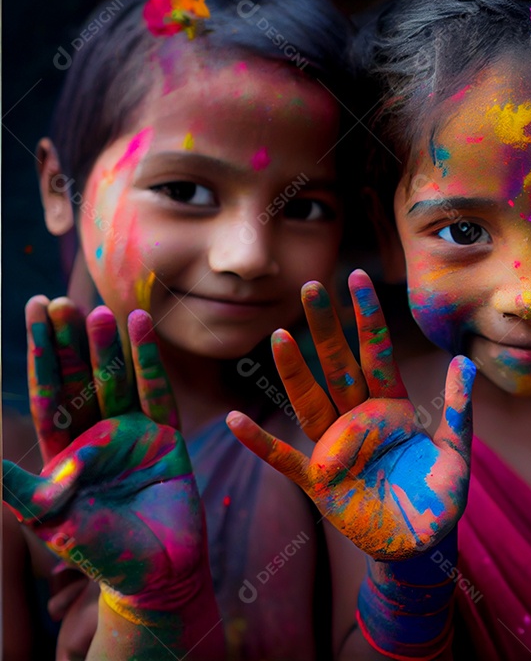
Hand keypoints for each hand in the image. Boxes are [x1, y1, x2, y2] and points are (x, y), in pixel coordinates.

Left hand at [4, 299, 204, 606]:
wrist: (157, 574)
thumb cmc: (100, 552)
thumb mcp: (46, 518)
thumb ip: (15, 486)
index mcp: (63, 452)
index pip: (48, 392)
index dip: (41, 353)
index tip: (35, 312)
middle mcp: (97, 436)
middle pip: (80, 378)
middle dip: (68, 342)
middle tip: (58, 303)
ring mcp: (134, 434)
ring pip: (117, 380)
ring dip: (107, 348)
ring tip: (100, 314)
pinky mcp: (167, 439)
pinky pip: (158, 393)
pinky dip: (149, 362)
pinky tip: (141, 331)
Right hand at [227, 270, 475, 560]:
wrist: (421, 544)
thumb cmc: (439, 496)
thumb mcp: (455, 452)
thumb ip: (458, 409)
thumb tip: (463, 362)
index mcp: (390, 407)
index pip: (376, 352)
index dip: (367, 317)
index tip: (356, 276)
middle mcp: (358, 419)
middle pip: (338, 365)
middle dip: (326, 327)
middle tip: (312, 285)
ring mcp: (335, 447)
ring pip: (309, 401)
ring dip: (294, 371)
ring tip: (280, 336)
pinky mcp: (319, 481)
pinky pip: (285, 458)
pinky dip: (259, 443)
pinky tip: (236, 421)